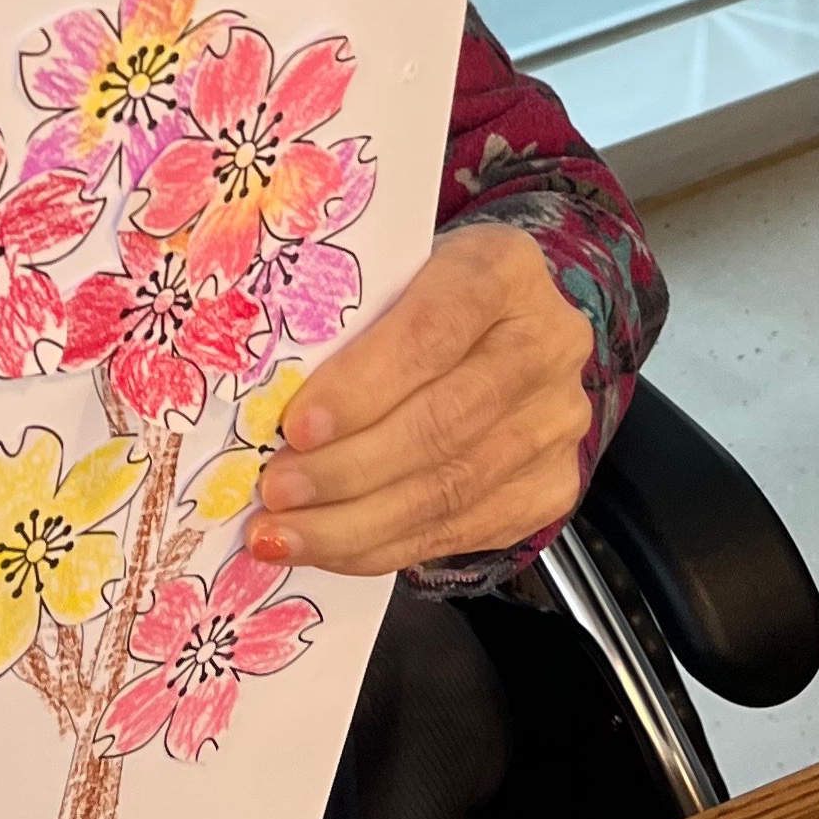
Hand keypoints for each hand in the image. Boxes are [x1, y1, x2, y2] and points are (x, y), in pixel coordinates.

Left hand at [248, 223, 596, 575]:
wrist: (499, 326)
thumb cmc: (419, 295)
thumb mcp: (388, 277)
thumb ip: (343, 321)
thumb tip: (260, 398)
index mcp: (503, 269)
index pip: (432, 332)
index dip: (361, 385)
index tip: (295, 427)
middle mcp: (548, 343)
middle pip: (443, 422)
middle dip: (347, 468)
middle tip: (276, 492)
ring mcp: (557, 421)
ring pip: (451, 488)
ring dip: (354, 523)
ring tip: (284, 535)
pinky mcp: (552, 484)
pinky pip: (461, 530)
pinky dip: (383, 547)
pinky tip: (328, 549)